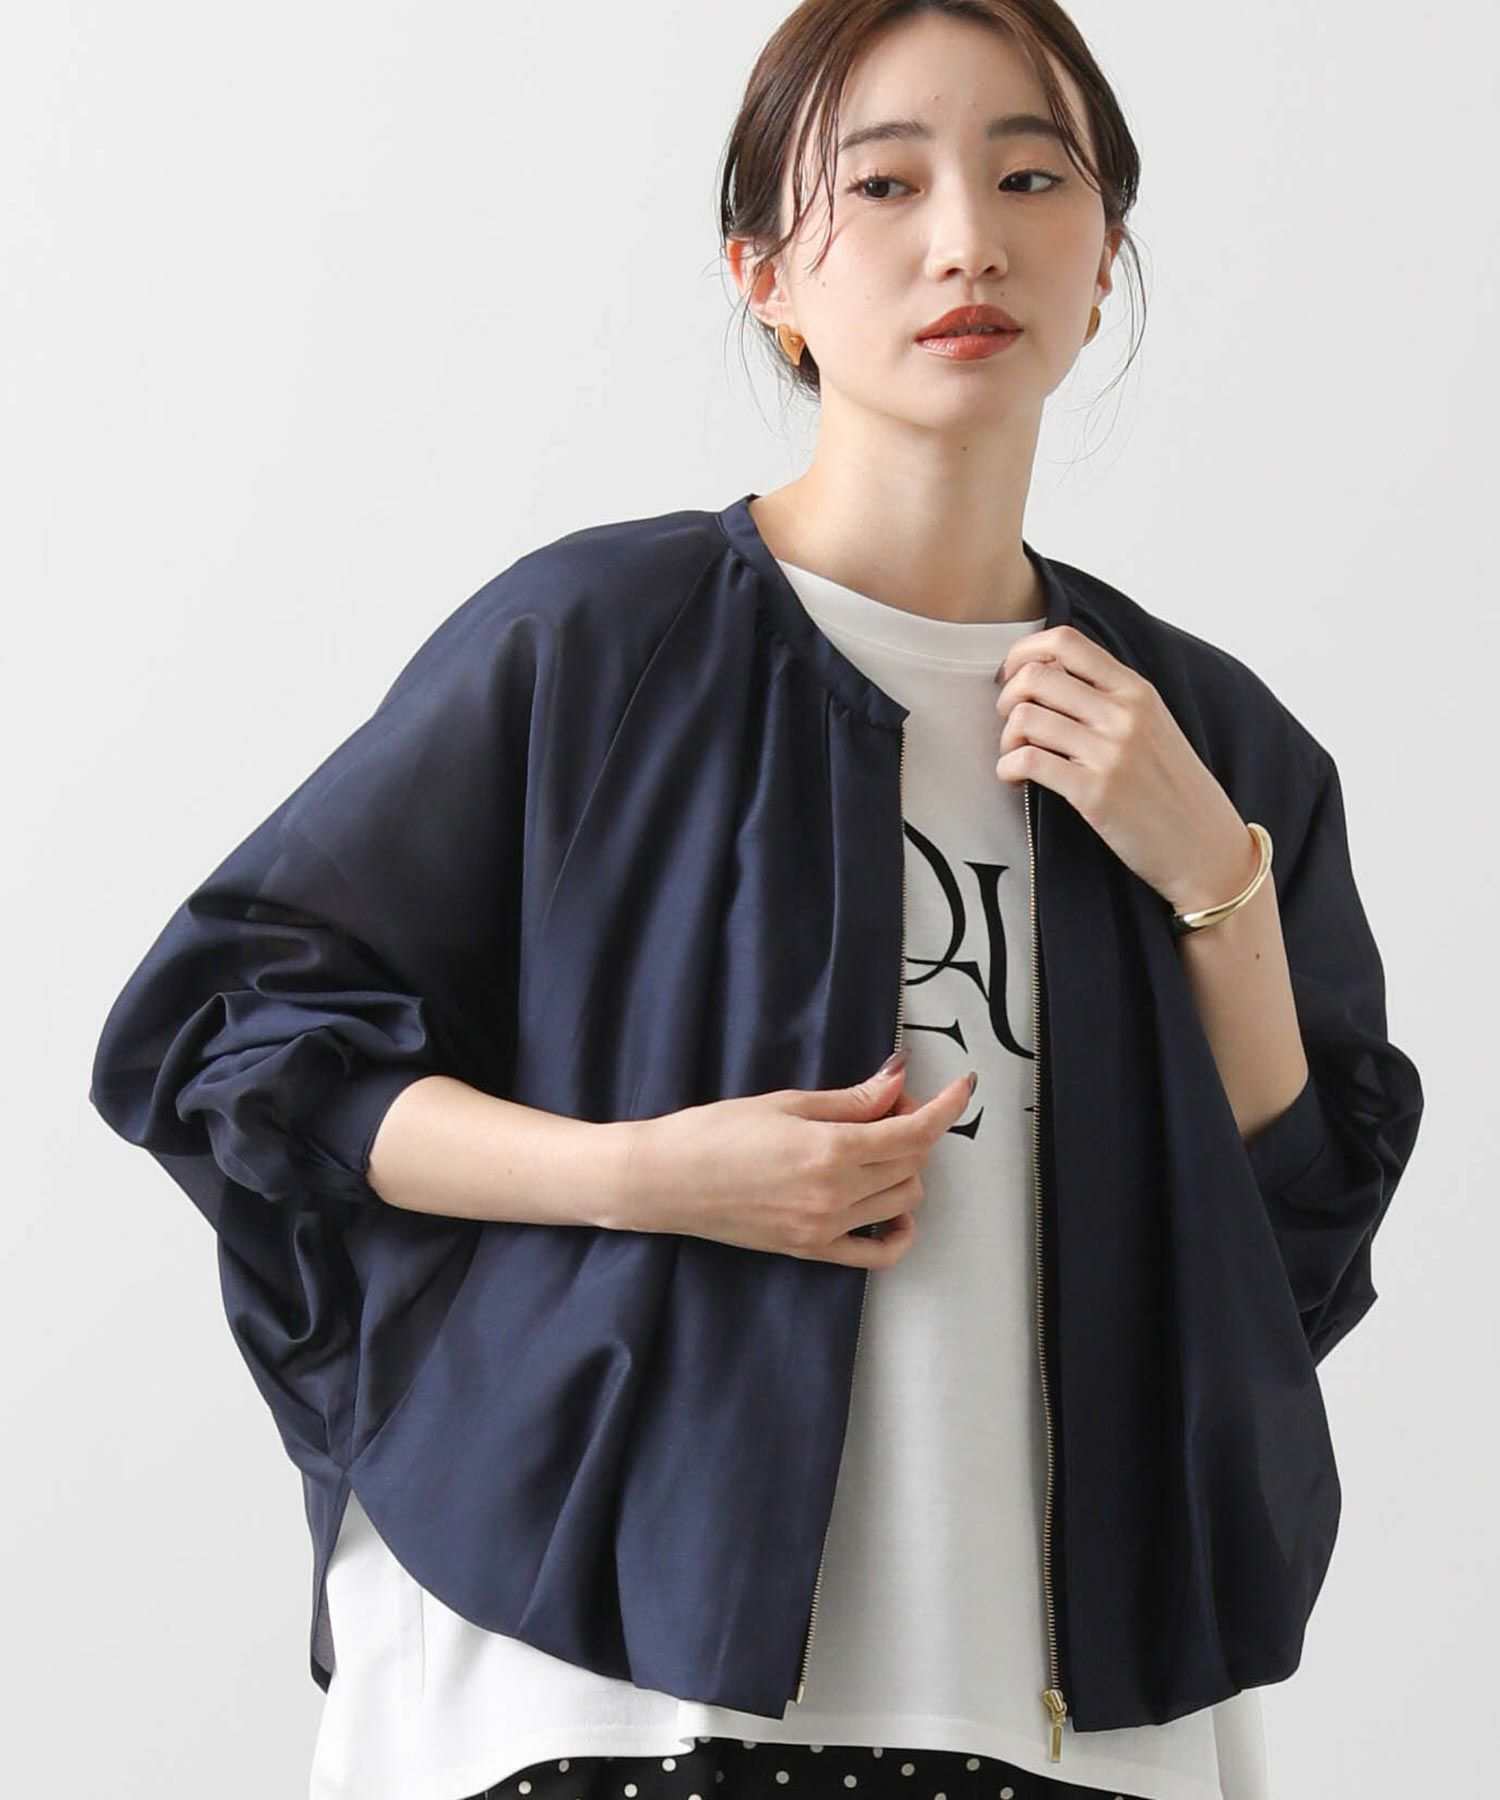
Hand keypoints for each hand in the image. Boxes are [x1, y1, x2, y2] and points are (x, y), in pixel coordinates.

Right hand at [610, 1058, 974, 1266]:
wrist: (665, 1181)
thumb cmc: (714, 1133)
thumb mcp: (785, 1103)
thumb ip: (850, 1100)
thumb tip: (899, 1081)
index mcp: (830, 1150)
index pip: (913, 1130)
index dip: (948, 1106)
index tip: (964, 1086)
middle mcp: (836, 1195)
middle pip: (913, 1162)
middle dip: (915, 1128)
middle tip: (888, 1104)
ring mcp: (826, 1228)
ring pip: (903, 1201)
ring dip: (905, 1170)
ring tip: (875, 1146)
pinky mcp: (812, 1251)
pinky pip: (878, 1254)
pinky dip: (898, 1232)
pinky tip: (891, 1209)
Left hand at [992, 625, 1259, 912]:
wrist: (1206, 847)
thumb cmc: (1174, 789)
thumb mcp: (1153, 726)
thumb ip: (1110, 698)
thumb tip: (1048, 675)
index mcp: (1137, 690)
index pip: (1066, 642)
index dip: (1024, 652)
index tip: (1012, 675)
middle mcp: (1124, 714)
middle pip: (1036, 676)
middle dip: (1007, 697)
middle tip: (1011, 723)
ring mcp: (1110, 752)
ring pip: (1026, 717)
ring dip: (1006, 737)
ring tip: (1016, 755)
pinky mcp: (1095, 792)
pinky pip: (1028, 761)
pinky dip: (1007, 768)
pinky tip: (1015, 778)